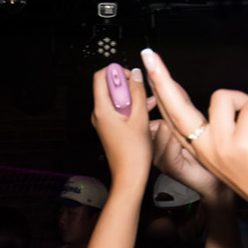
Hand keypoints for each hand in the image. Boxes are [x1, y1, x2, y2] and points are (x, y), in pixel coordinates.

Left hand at [89, 64, 153, 179]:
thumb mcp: (140, 117)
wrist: (130, 176)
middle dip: (127, 85)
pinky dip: (131, 108)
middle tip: (141, 92)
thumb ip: (138, 92)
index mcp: (102, 109)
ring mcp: (104, 121)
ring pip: (117, 99)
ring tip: (148, 102)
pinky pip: (119, 110)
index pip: (101, 76)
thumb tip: (136, 74)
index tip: (131, 76)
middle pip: (109, 87)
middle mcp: (99, 114)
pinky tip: (146, 110)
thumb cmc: (133, 153)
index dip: (116, 71)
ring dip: (132, 97)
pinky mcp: (111, 128)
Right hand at [139, 49, 247, 215]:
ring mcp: (223, 147)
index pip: (173, 118)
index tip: (151, 69)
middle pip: (175, 107)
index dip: (161, 92)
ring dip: (245, 98)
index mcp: (202, 152)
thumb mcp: (237, 158)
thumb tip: (225, 107)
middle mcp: (206, 150)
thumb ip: (224, 137)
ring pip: (222, 97)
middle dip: (161, 77)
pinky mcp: (245, 144)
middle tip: (150, 53)